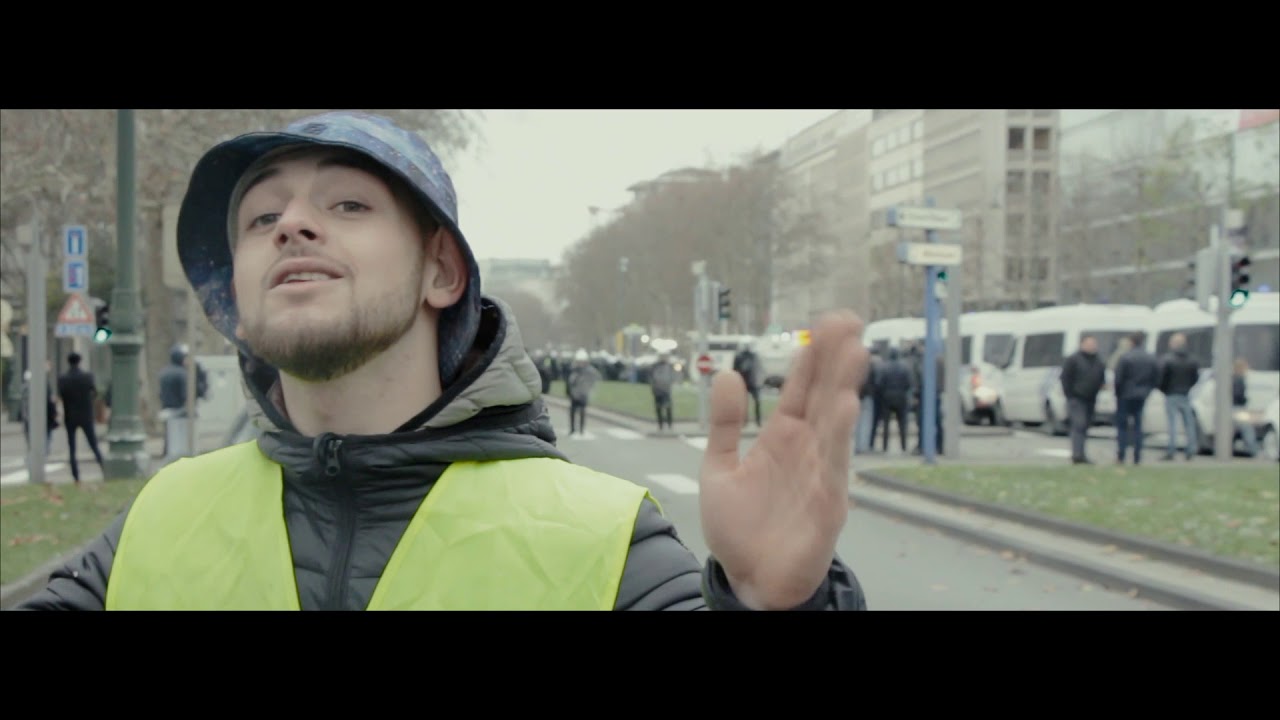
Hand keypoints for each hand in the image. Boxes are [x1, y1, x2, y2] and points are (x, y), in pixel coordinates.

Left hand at [698, 310, 868, 609]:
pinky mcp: (825, 507)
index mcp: (783, 438)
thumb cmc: (740, 529)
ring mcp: (820, 477)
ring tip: (854, 353)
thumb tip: (727, 374)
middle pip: (825, 397)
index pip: (802, 388)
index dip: (813, 356)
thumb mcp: (718, 468)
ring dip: (845, 389)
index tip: (824, 323)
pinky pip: (834, 469)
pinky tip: (845, 410)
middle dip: (836, 360)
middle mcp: (807, 452)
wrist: (748, 581)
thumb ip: (723, 424)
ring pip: (835, 426)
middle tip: (848, 321)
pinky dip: (839, 440)